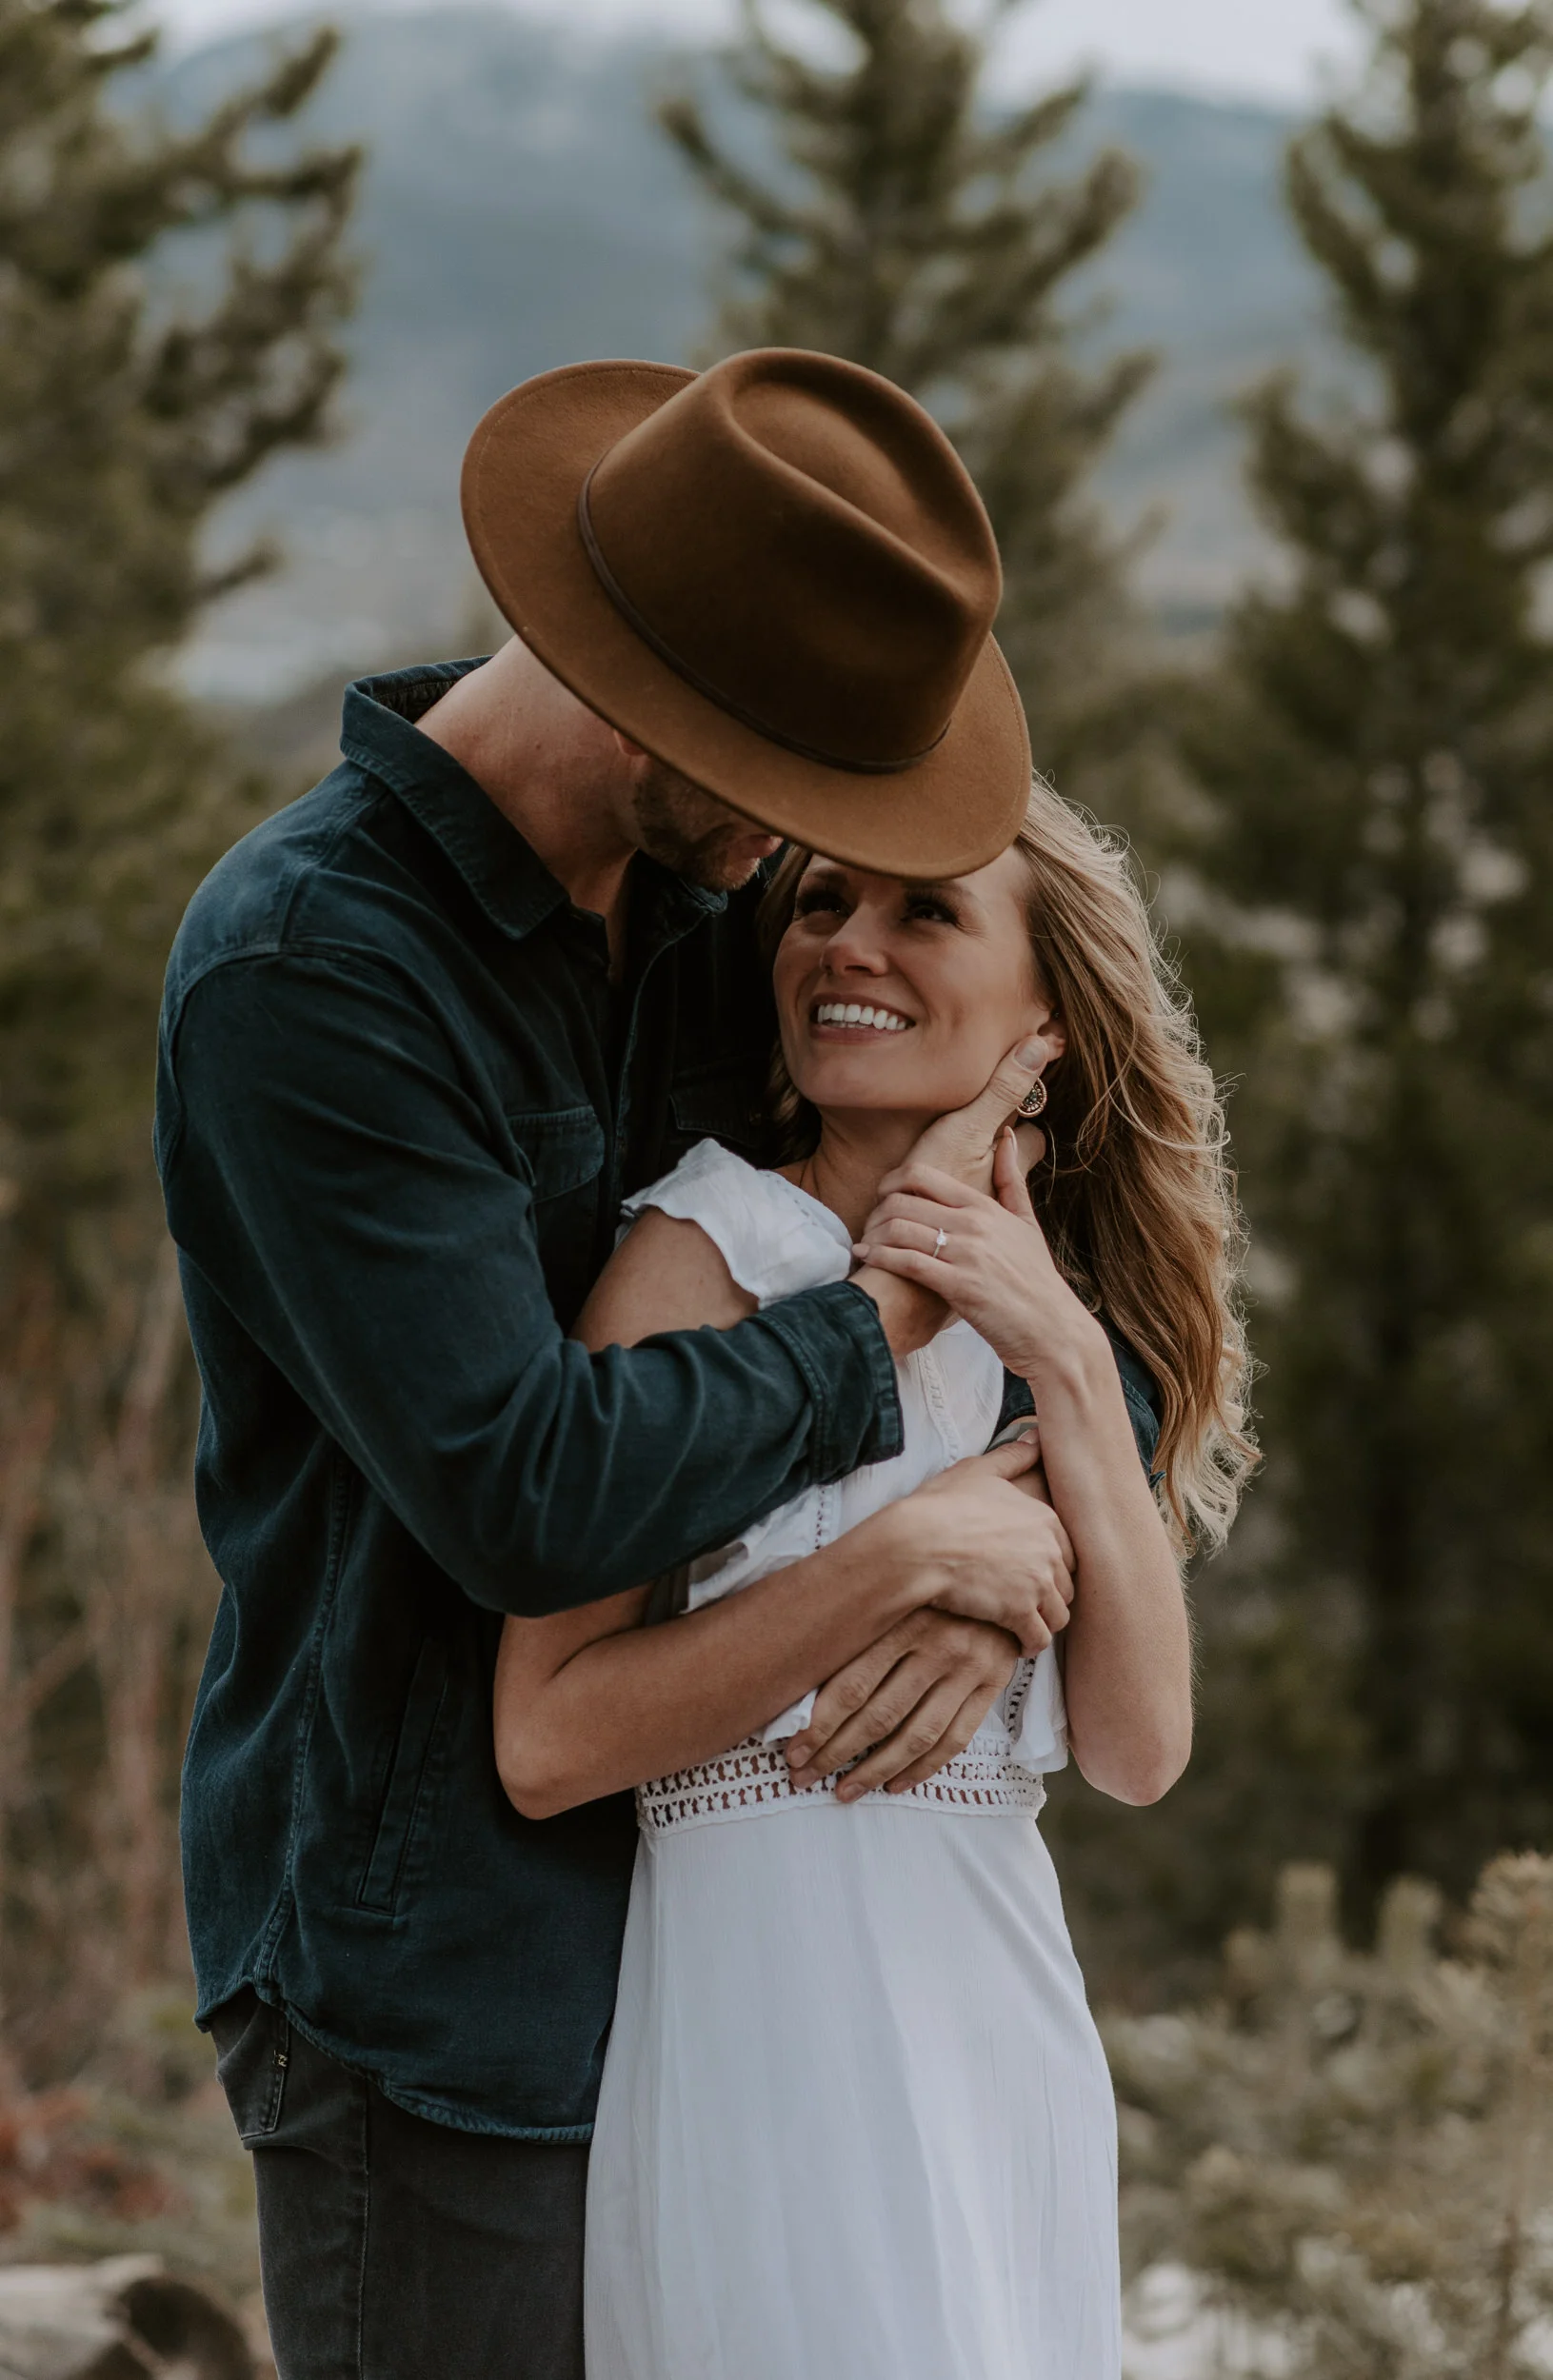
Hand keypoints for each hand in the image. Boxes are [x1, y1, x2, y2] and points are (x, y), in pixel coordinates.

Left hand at [785, 1609, 1020, 1801]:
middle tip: (803, 1777)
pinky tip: (893, 1785)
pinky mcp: (992, 1685)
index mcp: (903, 1620)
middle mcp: (937, 1645)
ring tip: (844, 1791)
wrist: (1003, 1574)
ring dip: (875, 1771)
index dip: (818, 1726)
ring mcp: (968, 1669)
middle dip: (834, 1753)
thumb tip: (803, 1686)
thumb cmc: (931, 1590)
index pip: (852, 1686)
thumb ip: (859, 1635)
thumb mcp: (894, 1599)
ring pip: (915, 1736)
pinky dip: (922, 1768)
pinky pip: (954, 1740)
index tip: (793, 1752)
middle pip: (878, 1716)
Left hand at [847, 1038, 1051, 1356]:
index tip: (881, 1193)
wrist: (1053, 1329)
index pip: (923, 1175)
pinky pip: (907, 1263)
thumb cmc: (1037, 1279)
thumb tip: (1005, 1135)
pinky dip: (880, 1257)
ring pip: (900, 1229)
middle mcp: (974, 1224)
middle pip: (903, 1200)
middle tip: (868, 1224)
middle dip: (876, 1211)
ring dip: (873, 1235)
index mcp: (984, 1206)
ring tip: (864, 1242)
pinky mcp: (959, 1286)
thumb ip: (1011, 1179)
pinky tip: (867, 1258)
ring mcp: (966, 1255)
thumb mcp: (1027, 1223)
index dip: (891, 1180)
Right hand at [864, 1435, 1075, 1654]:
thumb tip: (1037, 1435)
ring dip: (1043, 1623)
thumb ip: (1012, 1457)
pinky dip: (1029, 1644)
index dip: (1052, 1568)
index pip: (1069, 1553)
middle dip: (1050, 1596)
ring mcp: (1037, 1581)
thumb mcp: (977, 1471)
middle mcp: (1049, 1549)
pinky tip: (1015, 1643)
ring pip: (1059, 1615)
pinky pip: (1039, 1638)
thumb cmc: (939, 1505)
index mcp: (1044, 1517)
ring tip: (1022, 1625)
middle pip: (1068, 1585)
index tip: (1032, 1577)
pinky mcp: (1019, 1611)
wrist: (916, 1542)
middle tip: (1026, 1604)